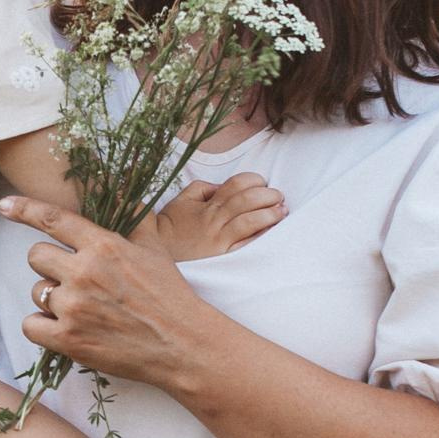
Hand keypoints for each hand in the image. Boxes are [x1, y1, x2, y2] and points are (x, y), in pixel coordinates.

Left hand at [0, 200, 223, 392]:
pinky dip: (42, 327)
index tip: (6, 206)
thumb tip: (124, 190)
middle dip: (49, 265)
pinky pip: (31, 325)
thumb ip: (135, 217)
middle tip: (72, 279)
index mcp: (103, 246)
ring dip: (51, 298)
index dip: (25, 210)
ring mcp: (74, 306)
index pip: (53, 220)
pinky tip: (63, 329)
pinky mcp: (69, 339)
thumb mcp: (155, 248)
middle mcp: (84, 272)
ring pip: (36, 291)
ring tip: (81, 309)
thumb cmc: (171, 295)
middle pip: (35, 256)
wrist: (182, 344)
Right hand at [140, 171, 285, 262]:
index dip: (254, 180)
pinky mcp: (223, 257)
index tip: (262, 183)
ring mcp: (219, 239)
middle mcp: (215, 220)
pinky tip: (273, 231)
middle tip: (278, 196)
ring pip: (250, 221)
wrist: (157, 254)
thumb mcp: (181, 201)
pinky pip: (246, 245)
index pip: (236, 184)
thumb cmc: (170, 228)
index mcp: (208, 204)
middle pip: (247, 200)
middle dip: (268, 195)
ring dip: (270, 214)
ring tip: (281, 211)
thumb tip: (223, 186)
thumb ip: (203, 189)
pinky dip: (262, 236)